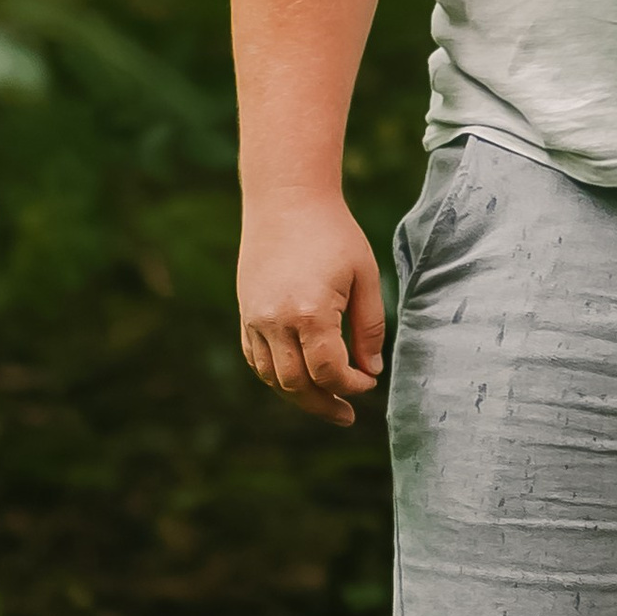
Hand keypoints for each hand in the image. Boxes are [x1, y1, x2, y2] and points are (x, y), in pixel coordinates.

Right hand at [238, 193, 386, 426]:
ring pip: (272, 378)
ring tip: (325, 404)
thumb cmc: (333, 233)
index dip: (351, 386)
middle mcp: (275, 321)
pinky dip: (276, 377)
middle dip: (324, 405)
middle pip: (297, 385)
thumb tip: (371, 371)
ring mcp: (254, 318)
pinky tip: (298, 380)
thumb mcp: (365, 276)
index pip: (329, 372)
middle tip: (347, 415)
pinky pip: (255, 359)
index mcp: (310, 312)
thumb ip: (369, 328)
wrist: (286, 199)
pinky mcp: (245, 313)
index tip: (368, 383)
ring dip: (299, 397)